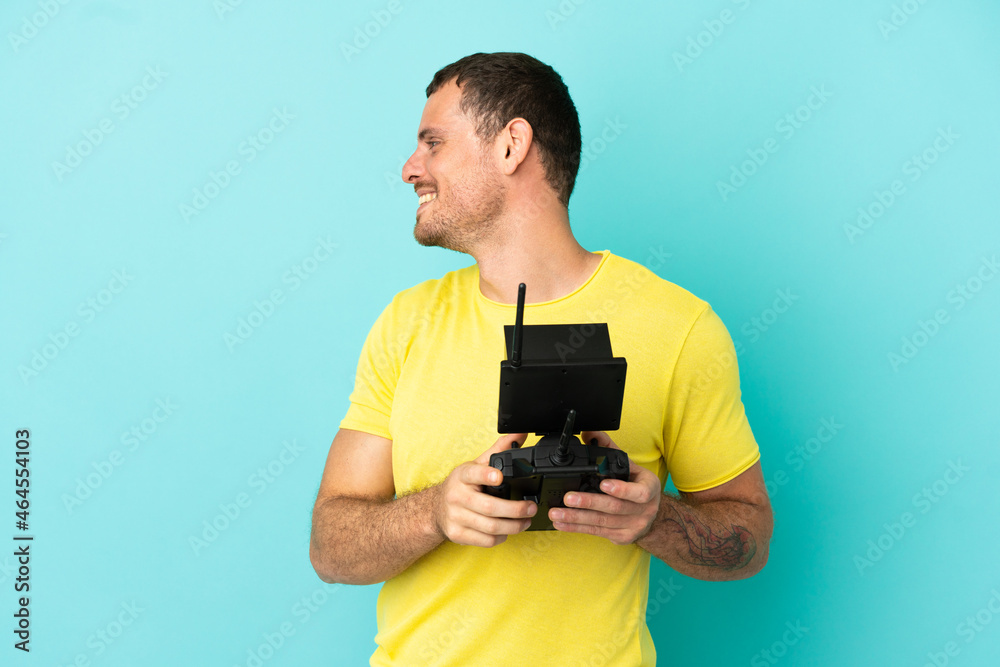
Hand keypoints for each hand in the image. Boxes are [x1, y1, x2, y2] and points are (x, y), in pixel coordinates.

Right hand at [431, 433, 537, 546]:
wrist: (436, 508)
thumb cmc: (462, 486)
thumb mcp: (477, 465)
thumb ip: (500, 449)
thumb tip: (521, 433)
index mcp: (462, 476)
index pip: (473, 473)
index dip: (486, 475)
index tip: (499, 476)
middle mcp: (456, 496)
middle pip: (489, 507)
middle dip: (515, 510)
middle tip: (531, 508)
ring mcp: (455, 517)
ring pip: (490, 527)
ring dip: (513, 526)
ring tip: (525, 521)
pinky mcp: (457, 534)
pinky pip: (485, 540)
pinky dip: (501, 537)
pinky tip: (507, 531)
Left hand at [548, 431, 661, 545]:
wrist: (652, 515)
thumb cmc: (637, 486)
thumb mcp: (630, 466)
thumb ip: (609, 449)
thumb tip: (589, 433)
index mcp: (649, 488)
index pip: (639, 492)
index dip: (621, 489)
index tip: (604, 484)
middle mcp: (644, 510)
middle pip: (614, 508)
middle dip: (589, 503)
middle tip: (568, 498)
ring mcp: (633, 526)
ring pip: (602, 522)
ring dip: (576, 518)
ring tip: (557, 513)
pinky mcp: (621, 537)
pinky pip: (597, 532)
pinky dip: (577, 528)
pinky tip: (562, 524)